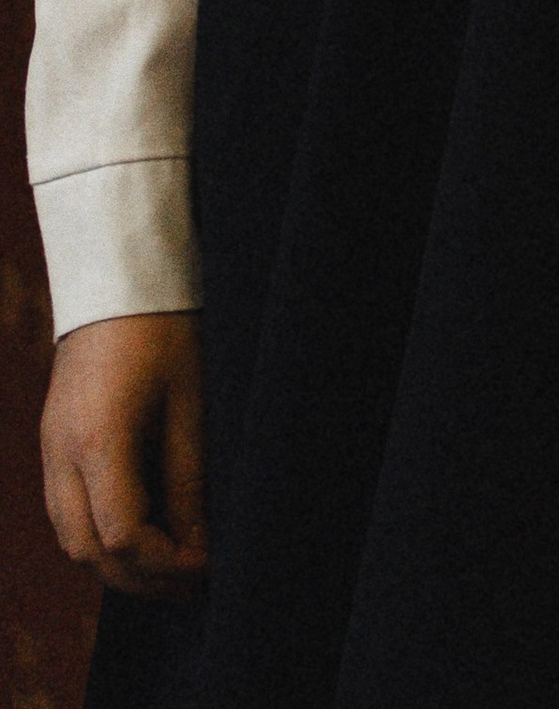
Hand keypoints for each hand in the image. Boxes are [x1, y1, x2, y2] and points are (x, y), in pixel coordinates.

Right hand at [42, 312, 207, 593]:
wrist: (116, 280)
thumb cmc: (163, 330)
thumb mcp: (189, 402)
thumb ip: (188, 479)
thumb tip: (198, 544)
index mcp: (97, 441)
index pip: (121, 536)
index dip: (164, 562)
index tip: (206, 564)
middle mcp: (60, 454)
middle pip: (87, 551)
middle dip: (139, 578)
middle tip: (192, 581)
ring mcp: (48, 450)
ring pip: (71, 539)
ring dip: (117, 564)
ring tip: (171, 565)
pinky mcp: (52, 444)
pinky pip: (66, 513)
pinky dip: (100, 537)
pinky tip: (141, 534)